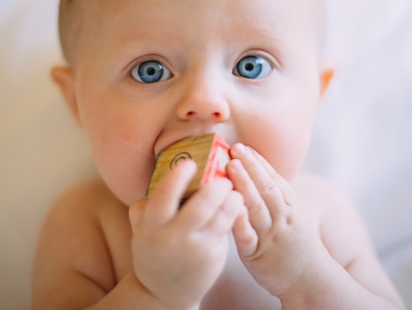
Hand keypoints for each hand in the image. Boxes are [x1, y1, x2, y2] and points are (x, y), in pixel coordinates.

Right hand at [129, 160, 242, 308]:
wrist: (165, 292)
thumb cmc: (154, 251)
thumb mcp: (142, 231)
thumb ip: (144, 208)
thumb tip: (154, 182)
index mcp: (152, 227)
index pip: (164, 198)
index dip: (177, 179)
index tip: (189, 163)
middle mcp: (174, 238)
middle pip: (199, 208)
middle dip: (214, 189)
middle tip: (223, 177)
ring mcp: (196, 249)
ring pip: (219, 218)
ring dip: (230, 200)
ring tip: (234, 189)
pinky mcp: (213, 256)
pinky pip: (226, 228)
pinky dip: (234, 213)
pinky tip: (237, 202)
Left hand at [227, 144, 320, 296]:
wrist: (310, 279)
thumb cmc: (294, 242)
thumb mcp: (292, 215)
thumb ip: (277, 195)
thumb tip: (257, 170)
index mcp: (289, 207)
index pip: (274, 179)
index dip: (259, 162)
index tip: (244, 146)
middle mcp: (281, 218)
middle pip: (267, 188)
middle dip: (251, 167)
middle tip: (236, 149)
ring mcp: (270, 236)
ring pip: (257, 207)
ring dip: (245, 185)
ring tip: (232, 166)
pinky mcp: (257, 255)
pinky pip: (248, 237)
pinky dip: (241, 221)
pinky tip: (232, 207)